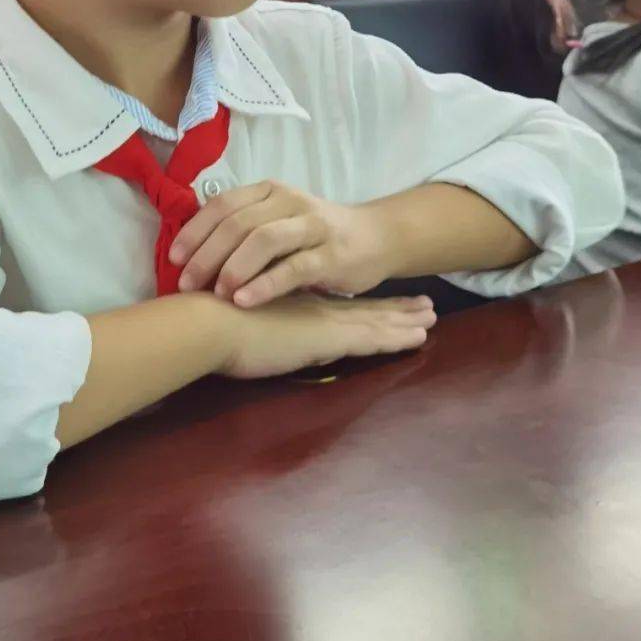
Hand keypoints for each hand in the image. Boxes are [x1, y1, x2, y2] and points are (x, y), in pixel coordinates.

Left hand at [172, 181, 391, 307]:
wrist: (376, 238)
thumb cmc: (315, 235)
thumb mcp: (278, 221)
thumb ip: (243, 229)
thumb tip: (191, 254)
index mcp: (269, 191)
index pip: (223, 204)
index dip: (195, 231)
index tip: (173, 259)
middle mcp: (289, 202)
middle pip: (238, 224)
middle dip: (207, 254)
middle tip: (186, 284)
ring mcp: (312, 226)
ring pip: (264, 240)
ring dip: (234, 268)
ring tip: (216, 294)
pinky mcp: (331, 254)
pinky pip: (293, 268)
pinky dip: (265, 285)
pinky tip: (245, 301)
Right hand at [219, 291, 435, 379]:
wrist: (209, 322)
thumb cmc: (212, 321)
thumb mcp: (237, 315)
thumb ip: (250, 319)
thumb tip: (246, 326)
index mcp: (295, 305)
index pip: (337, 304)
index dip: (362, 302)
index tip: (385, 301)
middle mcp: (315, 308)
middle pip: (364, 308)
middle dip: (394, 307)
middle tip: (425, 306)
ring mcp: (325, 321)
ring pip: (376, 321)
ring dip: (403, 320)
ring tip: (431, 319)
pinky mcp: (329, 337)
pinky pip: (374, 338)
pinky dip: (398, 337)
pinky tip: (419, 337)